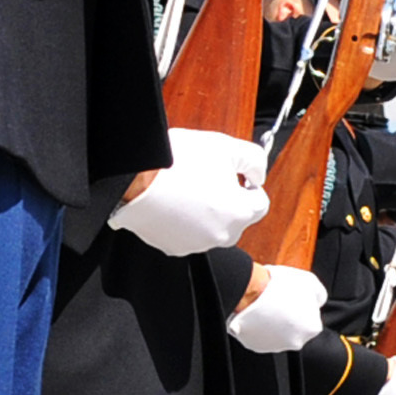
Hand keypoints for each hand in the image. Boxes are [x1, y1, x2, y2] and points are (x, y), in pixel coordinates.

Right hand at [112, 130, 267, 254]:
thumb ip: (254, 160)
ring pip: (212, 227)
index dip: (249, 185)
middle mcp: (221, 236)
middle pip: (237, 218)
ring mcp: (196, 245)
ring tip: (187, 188)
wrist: (134, 178)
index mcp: (240, 213)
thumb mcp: (227, 147)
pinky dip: (185, 221)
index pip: (260, 203)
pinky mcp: (173, 247)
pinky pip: (188, 234)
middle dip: (229, 200)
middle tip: (209, 178)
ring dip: (207, 211)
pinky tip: (173, 201)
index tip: (237, 175)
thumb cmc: (179, 162)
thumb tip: (258, 173)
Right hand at [228, 262, 325, 351]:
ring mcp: (274, 346)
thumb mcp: (310, 281)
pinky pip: (260, 336)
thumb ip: (319, 296)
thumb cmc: (277, 286)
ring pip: (277, 334)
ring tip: (267, 306)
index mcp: (312, 328)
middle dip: (289, 317)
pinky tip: (258, 313)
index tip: (294, 300)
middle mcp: (295, 342)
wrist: (250, 291)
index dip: (302, 306)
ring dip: (274, 323)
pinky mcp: (255, 346)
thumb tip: (316, 301)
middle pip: (295, 329)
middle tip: (280, 302)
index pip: (311, 319)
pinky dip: (260, 327)